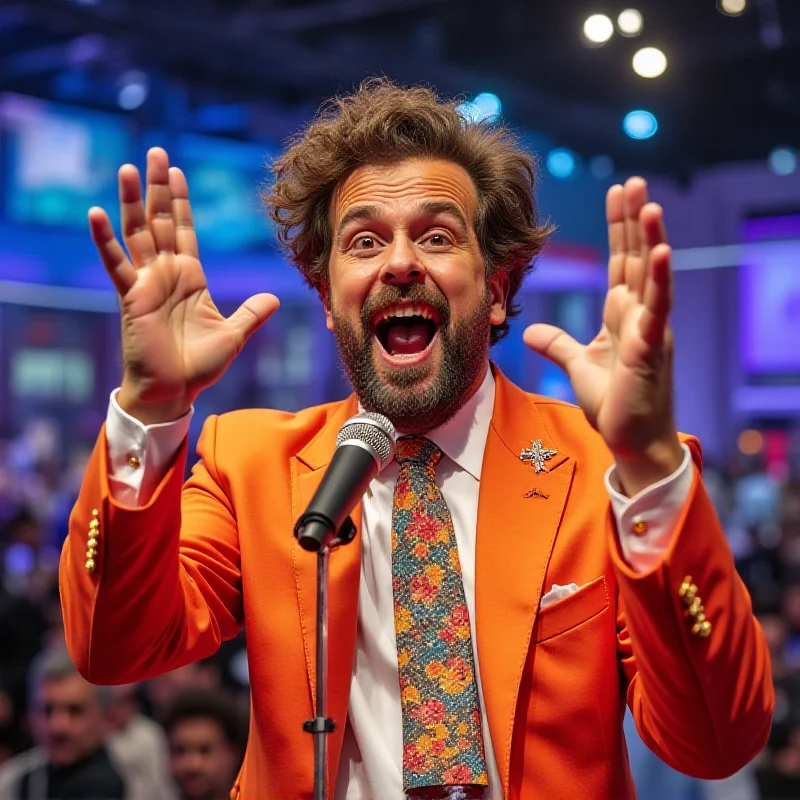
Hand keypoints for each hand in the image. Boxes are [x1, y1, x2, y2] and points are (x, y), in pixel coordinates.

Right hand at [90, 147, 279, 423]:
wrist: (175, 391)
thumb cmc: (200, 366)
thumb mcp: (234, 335)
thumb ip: (252, 314)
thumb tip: (274, 298)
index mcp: (191, 277)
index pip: (184, 230)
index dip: (179, 202)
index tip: (177, 172)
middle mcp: (167, 274)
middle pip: (159, 221)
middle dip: (157, 188)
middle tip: (155, 153)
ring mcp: (147, 283)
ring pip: (137, 233)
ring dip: (132, 202)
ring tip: (128, 168)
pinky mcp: (132, 297)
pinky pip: (116, 264)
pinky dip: (104, 240)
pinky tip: (96, 213)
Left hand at [523, 177, 682, 495]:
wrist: (631, 440)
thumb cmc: (614, 403)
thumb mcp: (578, 365)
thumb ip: (558, 344)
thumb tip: (532, 330)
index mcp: (622, 316)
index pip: (620, 263)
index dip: (619, 230)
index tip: (617, 196)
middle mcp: (639, 315)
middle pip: (636, 258)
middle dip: (633, 220)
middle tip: (632, 182)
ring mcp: (648, 329)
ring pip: (650, 275)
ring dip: (650, 238)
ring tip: (648, 202)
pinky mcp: (651, 349)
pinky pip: (657, 308)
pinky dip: (659, 279)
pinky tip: (661, 251)